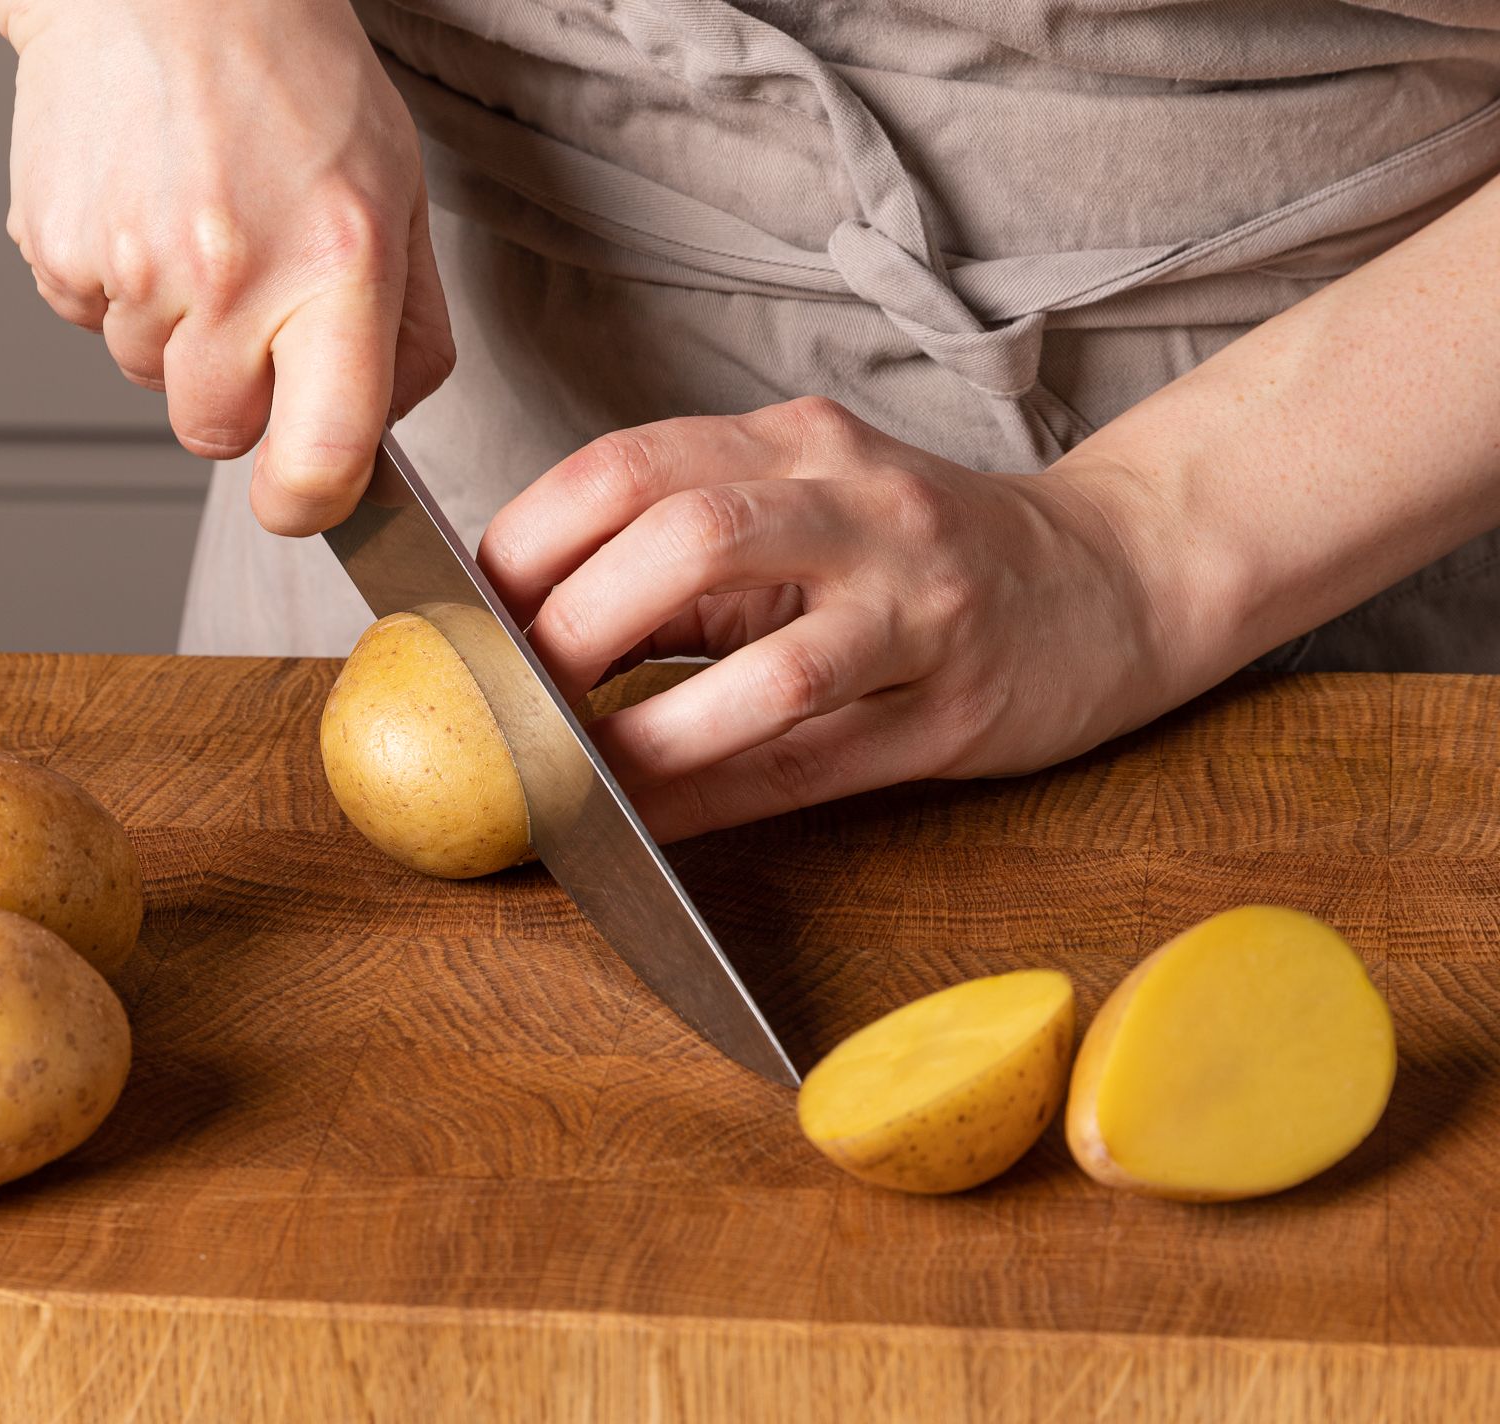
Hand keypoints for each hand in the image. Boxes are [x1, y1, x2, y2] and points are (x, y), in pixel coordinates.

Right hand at [0, 0, 452, 531]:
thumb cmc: (290, 78)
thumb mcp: (399, 193)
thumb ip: (411, 333)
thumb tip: (383, 438)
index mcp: (335, 267)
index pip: (319, 460)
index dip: (309, 503)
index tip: (305, 496)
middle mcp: (230, 275)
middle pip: (214, 435)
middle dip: (234, 396)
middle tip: (251, 299)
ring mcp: (131, 264)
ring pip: (146, 380)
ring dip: (170, 332)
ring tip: (196, 224)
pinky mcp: (56, 248)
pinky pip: (88, 323)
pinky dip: (114, 286)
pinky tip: (144, 207)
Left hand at [479, 398, 1201, 840]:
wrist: (1114, 573)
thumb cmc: (919, 553)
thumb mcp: (800, 512)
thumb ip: (676, 557)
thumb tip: (519, 637)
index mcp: (793, 442)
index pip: (625, 467)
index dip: (524, 545)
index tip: (462, 618)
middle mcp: (855, 503)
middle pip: (682, 540)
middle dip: (569, 632)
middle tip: (505, 704)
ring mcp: (917, 603)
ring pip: (764, 667)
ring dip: (643, 734)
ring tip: (566, 776)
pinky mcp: (957, 703)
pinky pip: (814, 761)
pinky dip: (713, 799)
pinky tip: (642, 826)